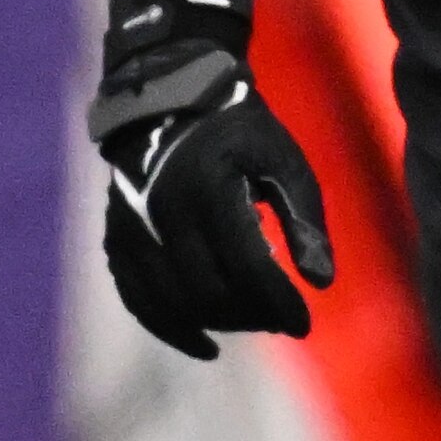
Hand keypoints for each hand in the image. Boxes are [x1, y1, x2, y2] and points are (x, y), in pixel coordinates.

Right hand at [90, 0, 332, 359]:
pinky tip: (205, 344)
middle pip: (211, 292)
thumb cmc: (239, 128)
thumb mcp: (284, 159)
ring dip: (219, 322)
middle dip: (252, 314)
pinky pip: (140, 299)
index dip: (278, 303)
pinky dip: (171, 328)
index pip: (247, 266)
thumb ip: (305, 218)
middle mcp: (164, 210)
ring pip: (176, 302)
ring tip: (252, 317)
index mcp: (208, 186)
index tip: (304, 322)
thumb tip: (321, 282)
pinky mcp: (118, 239)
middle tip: (281, 315)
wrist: (169, 96)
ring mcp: (134, 227)